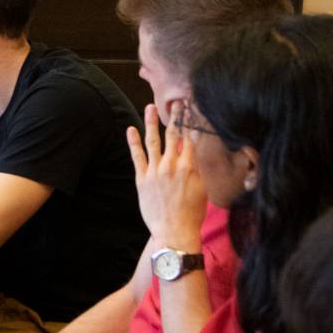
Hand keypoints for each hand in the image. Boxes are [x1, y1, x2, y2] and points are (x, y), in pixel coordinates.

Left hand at [127, 103, 206, 248]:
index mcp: (190, 166)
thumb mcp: (202, 188)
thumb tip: (194, 152)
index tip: (192, 106)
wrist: (173, 231)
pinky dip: (133, 142)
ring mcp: (155, 171)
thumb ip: (196, 167)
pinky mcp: (141, 179)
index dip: (191, 121)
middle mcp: (172, 165)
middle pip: (174, 134)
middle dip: (176, 116)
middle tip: (176, 101)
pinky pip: (137, 156)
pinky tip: (130, 129)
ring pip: (153, 140)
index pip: (191, 137)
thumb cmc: (192, 212)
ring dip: (152, 122)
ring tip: (150, 107)